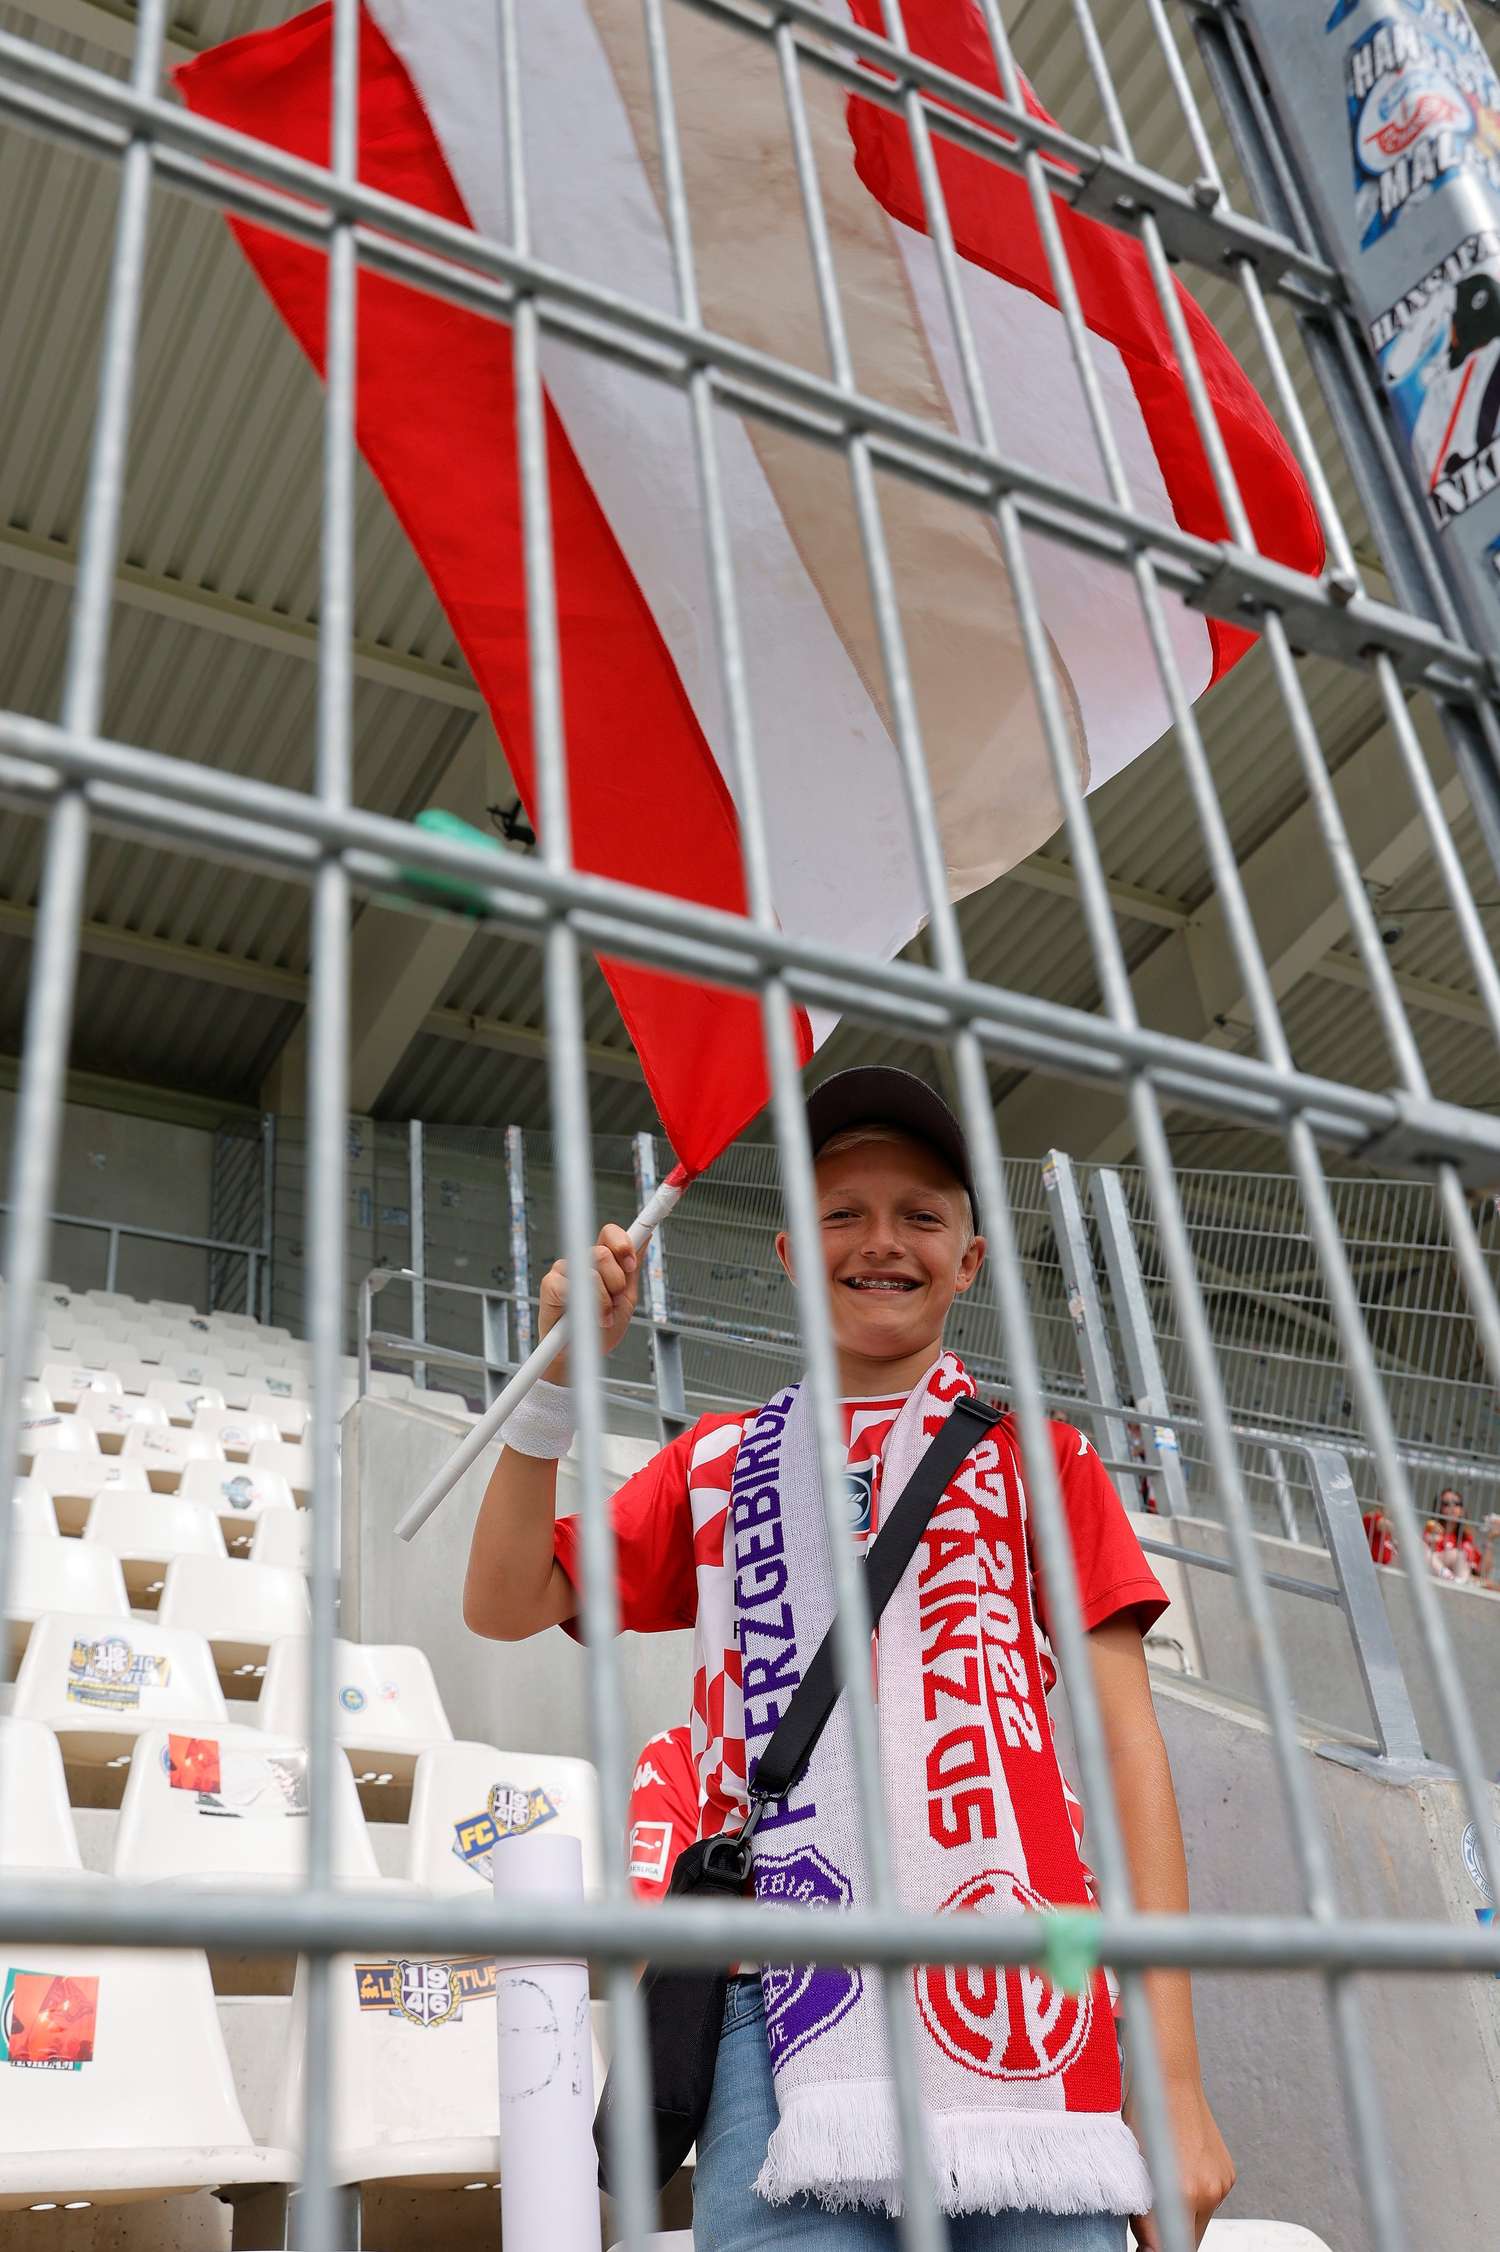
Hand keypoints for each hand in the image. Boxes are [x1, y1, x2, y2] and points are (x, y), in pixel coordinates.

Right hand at [537, 1223, 639, 1384]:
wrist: (581, 1356)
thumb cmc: (600, 1328)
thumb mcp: (625, 1299)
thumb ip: (631, 1269)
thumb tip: (646, 1237)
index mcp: (600, 1261)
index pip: (610, 1234)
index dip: (623, 1243)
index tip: (631, 1264)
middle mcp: (581, 1261)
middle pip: (603, 1252)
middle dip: (617, 1281)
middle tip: (615, 1300)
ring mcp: (564, 1270)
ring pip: (591, 1270)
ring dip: (604, 1299)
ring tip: (603, 1317)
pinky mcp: (550, 1284)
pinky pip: (572, 1285)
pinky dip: (587, 1306)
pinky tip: (587, 1320)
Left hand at [1127, 2076, 1234, 2247]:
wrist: (1169, 2077)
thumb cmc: (1143, 2113)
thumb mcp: (1130, 2163)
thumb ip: (1139, 2205)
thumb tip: (1146, 2240)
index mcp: (1180, 2192)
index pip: (1172, 2246)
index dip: (1155, 2247)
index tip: (1144, 2244)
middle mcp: (1207, 2191)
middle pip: (1188, 2238)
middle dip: (1168, 2232)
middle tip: (1147, 2212)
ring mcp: (1222, 2183)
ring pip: (1199, 2220)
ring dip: (1182, 2215)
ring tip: (1161, 2181)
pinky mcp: (1228, 2174)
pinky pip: (1209, 2199)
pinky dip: (1194, 2196)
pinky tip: (1179, 2170)